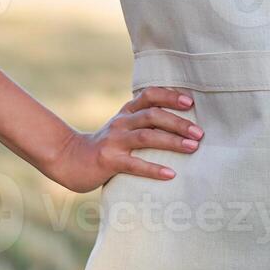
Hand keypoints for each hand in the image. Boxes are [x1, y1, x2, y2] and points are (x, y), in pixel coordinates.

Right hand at [39, 86, 203, 192]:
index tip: (191, 102)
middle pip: (152, 115)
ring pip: (146, 137)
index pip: (149, 95)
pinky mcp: (109, 161)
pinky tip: (170, 174)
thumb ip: (144, 122)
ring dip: (172, 141)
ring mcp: (114, 141)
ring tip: (192, 148)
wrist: (69, 160)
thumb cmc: (105, 145)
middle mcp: (121, 122)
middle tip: (200, 133)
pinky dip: (154, 169)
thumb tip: (182, 124)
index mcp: (126, 111)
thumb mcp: (122, 127)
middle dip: (178, 122)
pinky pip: (134, 164)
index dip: (170, 96)